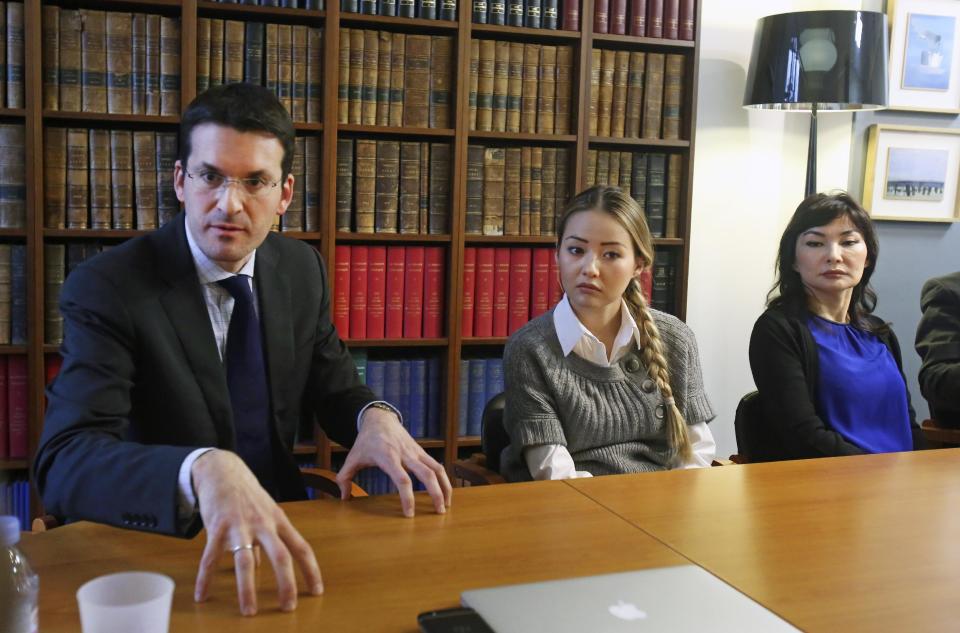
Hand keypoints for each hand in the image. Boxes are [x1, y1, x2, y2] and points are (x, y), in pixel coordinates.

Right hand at [191, 450, 322, 615]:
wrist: (222, 470)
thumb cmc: (247, 495)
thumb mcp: (265, 514)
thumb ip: (264, 540)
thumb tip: (258, 566)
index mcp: (279, 521)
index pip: (301, 548)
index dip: (311, 570)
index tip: (317, 591)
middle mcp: (264, 524)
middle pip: (280, 556)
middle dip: (286, 583)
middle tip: (288, 607)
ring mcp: (240, 525)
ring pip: (246, 561)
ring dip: (248, 589)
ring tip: (249, 611)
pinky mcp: (217, 526)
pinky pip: (211, 557)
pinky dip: (206, 578)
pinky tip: (202, 595)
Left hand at [337, 406, 452, 516]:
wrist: (380, 419)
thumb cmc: (366, 441)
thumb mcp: (353, 457)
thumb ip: (345, 478)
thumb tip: (344, 498)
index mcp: (388, 457)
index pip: (402, 480)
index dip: (407, 498)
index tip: (410, 514)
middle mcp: (405, 454)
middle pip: (426, 474)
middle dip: (435, 494)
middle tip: (439, 512)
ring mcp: (416, 452)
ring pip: (436, 468)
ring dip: (445, 486)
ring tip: (446, 504)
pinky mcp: (421, 451)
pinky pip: (436, 464)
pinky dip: (443, 478)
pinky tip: (444, 491)